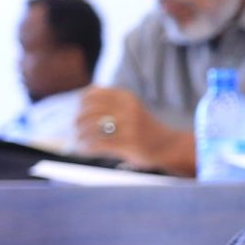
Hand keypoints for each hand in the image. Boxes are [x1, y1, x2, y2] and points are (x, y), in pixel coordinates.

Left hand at [73, 86, 197, 175]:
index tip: (79, 112)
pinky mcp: (128, 144)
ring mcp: (129, 127)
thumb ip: (109, 105)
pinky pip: (98, 144)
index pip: (93, 94)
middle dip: (78, 121)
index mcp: (126, 97)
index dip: (81, 103)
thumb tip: (77, 113)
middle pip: (89, 111)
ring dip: (80, 135)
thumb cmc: (144, 129)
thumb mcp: (130, 109)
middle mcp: (128, 109)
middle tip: (76, 129)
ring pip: (91, 128)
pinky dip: (86, 148)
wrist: (169, 146)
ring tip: (79, 141)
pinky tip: (84, 150)